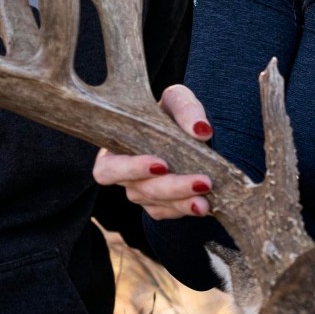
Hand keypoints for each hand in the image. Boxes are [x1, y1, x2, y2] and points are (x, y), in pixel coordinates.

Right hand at [94, 84, 216, 218]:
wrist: (185, 132)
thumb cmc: (168, 114)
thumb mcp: (176, 100)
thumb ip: (185, 108)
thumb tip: (201, 130)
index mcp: (115, 149)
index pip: (107, 170)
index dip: (130, 170)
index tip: (161, 165)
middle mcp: (125, 177)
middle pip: (141, 190)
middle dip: (172, 188)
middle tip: (202, 182)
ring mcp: (142, 194)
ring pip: (157, 205)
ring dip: (184, 202)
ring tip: (207, 200)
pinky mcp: (160, 206)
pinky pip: (170, 213)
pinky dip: (187, 209)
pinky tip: (206, 205)